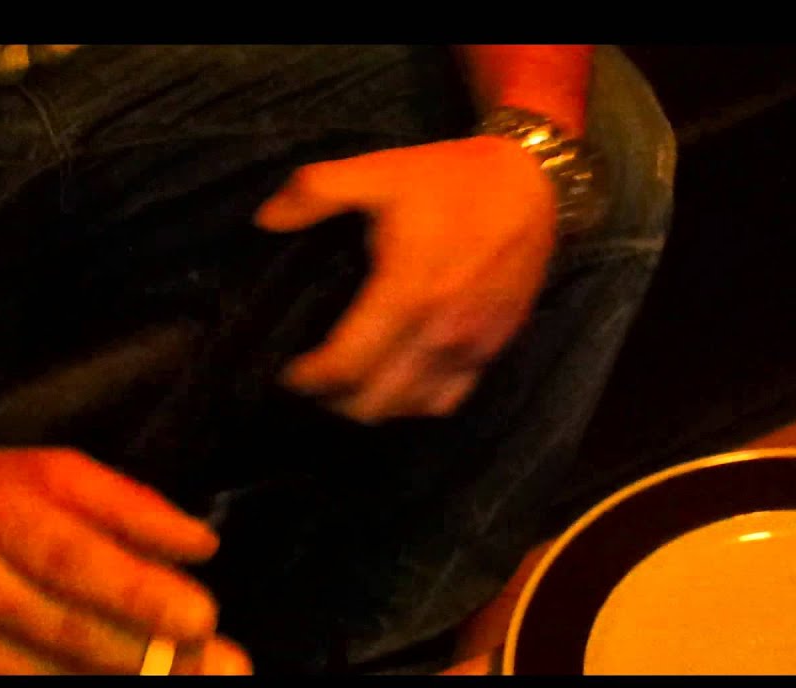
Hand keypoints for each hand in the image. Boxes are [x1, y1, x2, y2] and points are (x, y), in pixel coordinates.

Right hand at [0, 448, 251, 674]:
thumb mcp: (52, 473)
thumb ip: (131, 506)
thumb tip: (201, 547)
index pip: (78, 561)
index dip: (143, 594)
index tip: (205, 617)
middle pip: (72, 632)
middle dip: (154, 654)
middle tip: (216, 660)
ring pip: (50, 679)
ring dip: (124, 683)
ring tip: (184, 676)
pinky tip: (116, 686)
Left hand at [256, 136, 556, 423]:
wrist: (531, 186)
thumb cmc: (450, 180)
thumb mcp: (379, 170)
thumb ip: (316, 191)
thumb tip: (264, 221)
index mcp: (406, 293)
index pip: (345, 368)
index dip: (308, 380)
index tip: (287, 372)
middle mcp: (439, 333)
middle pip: (373, 403)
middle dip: (333, 401)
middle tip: (312, 380)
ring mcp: (470, 348)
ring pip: (409, 409)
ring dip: (372, 407)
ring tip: (348, 387)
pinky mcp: (492, 351)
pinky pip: (447, 402)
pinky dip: (413, 404)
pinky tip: (396, 385)